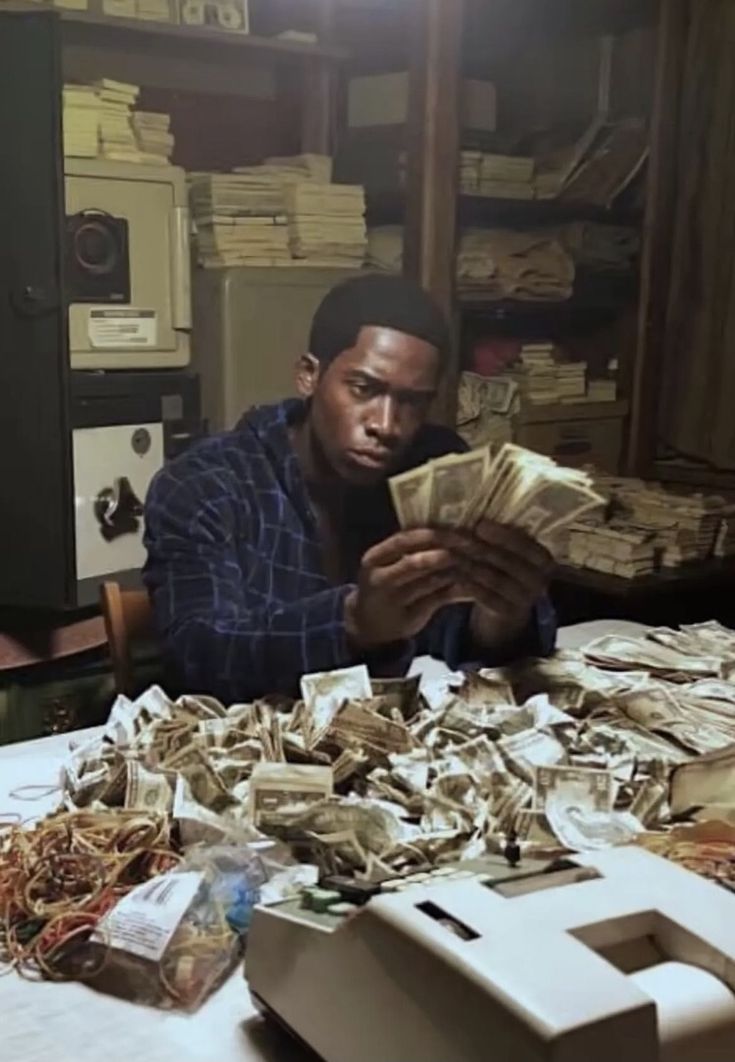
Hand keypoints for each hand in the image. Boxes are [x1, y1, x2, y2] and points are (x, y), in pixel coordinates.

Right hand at [345, 528, 468, 650]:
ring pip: (430, 580)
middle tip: (473, 546)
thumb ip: (411, 548)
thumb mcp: (387, 563)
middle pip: (416, 561)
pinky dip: (458, 590)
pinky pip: (439, 599)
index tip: (457, 530)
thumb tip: (449, 526)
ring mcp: (394, 600)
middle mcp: (380, 578)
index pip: (403, 540)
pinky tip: (473, 585)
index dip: (432, 534)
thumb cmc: (385, 585)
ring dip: (456, 570)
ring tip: (477, 562)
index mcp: (374, 558)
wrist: (369, 624)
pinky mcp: (410, 617)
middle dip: (447, 551)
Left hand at [451, 521, 553, 643]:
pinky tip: (452, 575)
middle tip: (458, 538)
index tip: (480, 525)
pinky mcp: (507, 613)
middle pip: (508, 562)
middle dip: (481, 548)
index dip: (504, 535)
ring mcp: (525, 600)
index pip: (527, 545)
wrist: (507, 611)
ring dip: (470, 565)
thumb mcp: (510, 554)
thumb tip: (478, 511)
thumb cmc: (504, 570)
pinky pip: (484, 597)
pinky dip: (467, 585)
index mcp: (543, 560)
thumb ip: (502, 538)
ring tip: (450, 553)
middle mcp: (539, 580)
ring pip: (494, 578)